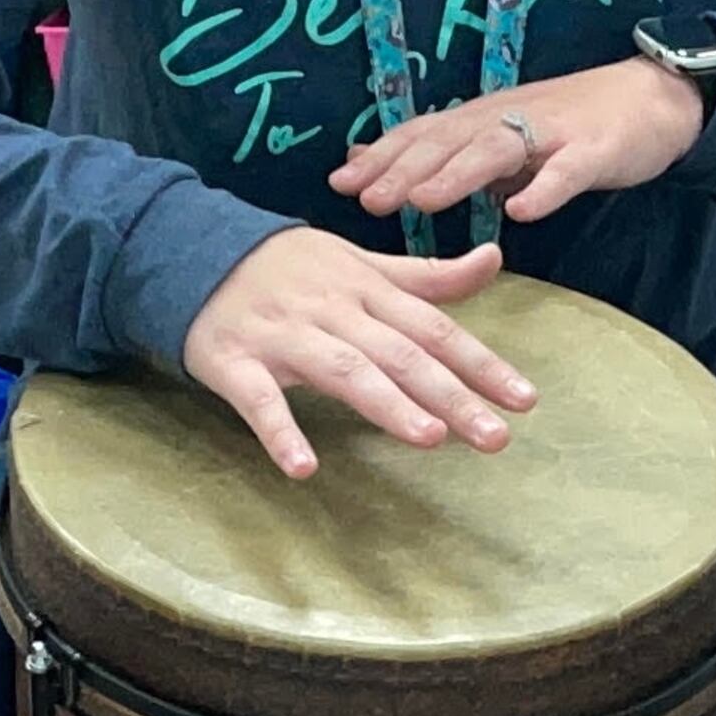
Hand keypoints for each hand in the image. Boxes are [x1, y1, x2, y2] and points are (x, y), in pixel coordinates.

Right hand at [181, 229, 537, 478]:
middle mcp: (332, 309)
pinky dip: (279, 432)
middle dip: (450, 394)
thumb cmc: (289, 265)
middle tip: (494, 437)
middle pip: (399, 353)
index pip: (433, 327)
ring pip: (342, 369)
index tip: (524, 400)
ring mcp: (282, 335)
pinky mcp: (234, 361)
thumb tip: (495, 259)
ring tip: (428, 438)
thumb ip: (426, 275)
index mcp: (366, 288)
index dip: (480, 363)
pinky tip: (302, 468)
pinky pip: (258, 399)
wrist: (192, 247)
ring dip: (386, 404)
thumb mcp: (359, 262)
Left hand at [327, 58, 704, 226]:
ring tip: (420, 201)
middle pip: (448, 141)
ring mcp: (552, 133)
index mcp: (483, 120)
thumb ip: (451, 155)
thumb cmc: (571, 125)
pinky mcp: (594, 150)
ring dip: (455, 175)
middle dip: (403, 168)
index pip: (423, 134)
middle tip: (364, 197)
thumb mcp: (503, 136)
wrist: (652, 98)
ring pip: (495, 151)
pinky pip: (567, 170)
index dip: (382, 156)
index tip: (338, 182)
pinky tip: (523, 211)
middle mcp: (508, 119)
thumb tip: (384, 169)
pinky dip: (544, 188)